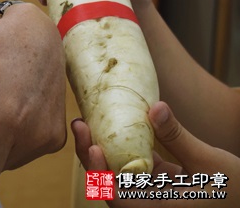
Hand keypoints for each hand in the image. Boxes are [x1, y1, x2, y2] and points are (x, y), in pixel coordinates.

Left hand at [72, 101, 239, 206]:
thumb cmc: (237, 188)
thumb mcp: (210, 162)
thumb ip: (178, 137)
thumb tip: (155, 107)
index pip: (120, 199)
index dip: (101, 175)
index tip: (93, 147)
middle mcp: (150, 205)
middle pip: (109, 186)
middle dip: (90, 157)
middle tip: (80, 125)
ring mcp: (150, 195)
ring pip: (116, 175)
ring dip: (100, 150)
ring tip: (85, 122)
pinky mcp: (155, 184)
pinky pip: (130, 167)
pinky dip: (120, 148)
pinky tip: (108, 125)